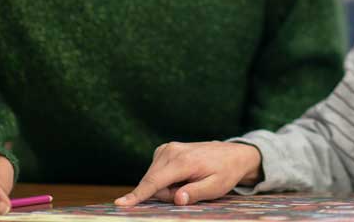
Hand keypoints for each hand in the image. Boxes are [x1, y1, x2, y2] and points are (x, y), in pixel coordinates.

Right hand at [116, 141, 261, 206]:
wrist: (232, 154)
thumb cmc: (225, 172)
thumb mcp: (216, 187)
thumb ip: (196, 193)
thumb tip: (177, 199)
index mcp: (183, 161)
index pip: (154, 182)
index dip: (137, 196)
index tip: (120, 204)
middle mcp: (171, 151)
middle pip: (152, 184)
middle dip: (167, 194)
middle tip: (189, 189)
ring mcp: (166, 149)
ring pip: (153, 179)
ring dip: (167, 187)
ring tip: (189, 181)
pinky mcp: (164, 150)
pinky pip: (156, 173)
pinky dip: (167, 179)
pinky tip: (183, 176)